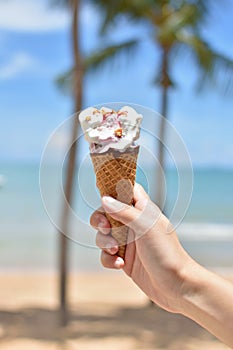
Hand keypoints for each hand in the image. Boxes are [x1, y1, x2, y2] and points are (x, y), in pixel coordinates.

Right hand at [90, 183, 193, 312]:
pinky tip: (120, 265)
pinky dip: (108, 259)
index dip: (114, 188)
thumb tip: (104, 199)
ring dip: (104, 242)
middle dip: (100, 220)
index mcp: (143, 210)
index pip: (127, 190)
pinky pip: (106, 254)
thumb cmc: (166, 253)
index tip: (103, 195)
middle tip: (105, 227)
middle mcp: (134, 223)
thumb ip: (124, 212)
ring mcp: (129, 242)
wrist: (176, 287)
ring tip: (116, 251)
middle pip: (107, 212)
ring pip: (104, 234)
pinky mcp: (125, 259)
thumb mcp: (146, 227)